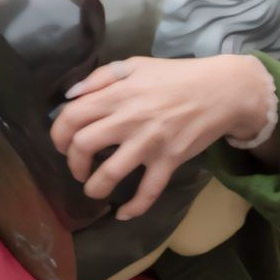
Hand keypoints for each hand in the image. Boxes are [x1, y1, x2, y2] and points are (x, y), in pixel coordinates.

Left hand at [49, 53, 274, 220]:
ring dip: (94, 188)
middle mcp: (129, 119)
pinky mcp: (169, 160)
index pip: (72, 117)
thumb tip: (69, 97)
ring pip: (110, 173)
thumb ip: (100, 77)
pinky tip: (123, 214)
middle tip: (78, 168)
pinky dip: (133, 208)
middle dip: (73, 163)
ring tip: (93, 190)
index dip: (58, 135)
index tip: (61, 144)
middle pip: (83, 146)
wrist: (220, 90)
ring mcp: (149, 142)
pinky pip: (148, 191)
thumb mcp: (134, 64)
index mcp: (117, 94)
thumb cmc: (175, 76)